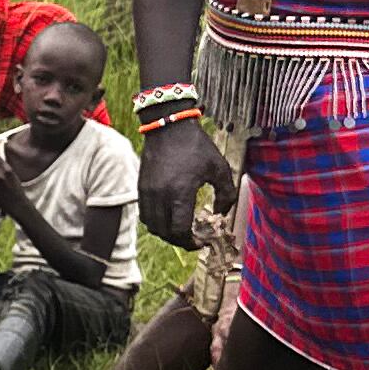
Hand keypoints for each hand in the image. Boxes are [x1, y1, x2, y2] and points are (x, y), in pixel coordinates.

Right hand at [139, 115, 236, 249]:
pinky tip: (168, 217)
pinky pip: (144, 215)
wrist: (169, 127)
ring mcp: (147, 192)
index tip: (201, 241)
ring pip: (152, 226)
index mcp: (180, 192)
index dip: (191, 242)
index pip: (179, 231)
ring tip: (179, 230)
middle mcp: (160, 195)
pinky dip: (155, 222)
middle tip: (192, 239)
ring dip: (166, 233)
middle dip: (180, 241)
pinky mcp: (141, 188)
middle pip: (165, 233)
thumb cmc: (197, 146)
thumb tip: (221, 213)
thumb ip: (227, 194)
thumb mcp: (220, 168)